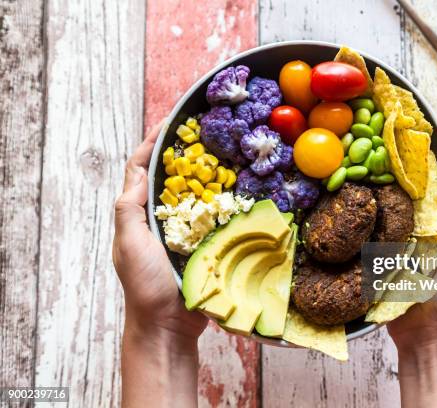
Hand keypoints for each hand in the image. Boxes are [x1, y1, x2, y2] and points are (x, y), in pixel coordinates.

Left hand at [113, 120, 206, 340]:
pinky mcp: (203, 245)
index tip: (169, 122)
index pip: (140, 170)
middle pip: (169, 177)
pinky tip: (238, 189)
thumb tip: (139, 171)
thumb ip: (128, 209)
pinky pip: (213, 216)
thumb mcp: (129, 245)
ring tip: (224, 151)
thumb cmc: (145, 287)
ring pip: (194, 194)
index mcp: (137, 216)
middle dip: (182, 152)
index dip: (151, 144)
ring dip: (206, 173)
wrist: (168, 327)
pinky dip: (222, 200)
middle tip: (204, 132)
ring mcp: (182, 232)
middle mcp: (159, 219)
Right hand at [387, 119, 436, 407]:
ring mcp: (404, 231)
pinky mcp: (382, 245)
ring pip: (394, 192)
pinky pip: (374, 216)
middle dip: (410, 150)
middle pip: (421, 177)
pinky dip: (366, 196)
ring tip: (372, 141)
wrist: (427, 335)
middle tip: (395, 123)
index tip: (436, 119)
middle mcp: (429, 219)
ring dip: (385, 168)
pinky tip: (355, 180)